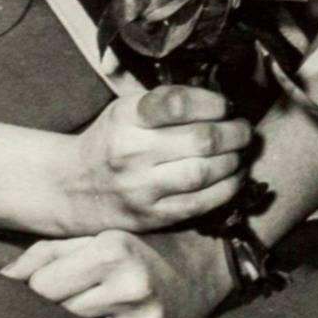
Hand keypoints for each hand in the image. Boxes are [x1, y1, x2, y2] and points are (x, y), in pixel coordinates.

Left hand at [1, 227, 237, 317]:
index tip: (46, 285)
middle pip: (56, 313)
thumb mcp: (100, 234)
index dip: (36, 287)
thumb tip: (1, 280)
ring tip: (95, 306)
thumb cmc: (146, 244)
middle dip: (56, 307)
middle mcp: (129, 285)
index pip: (41, 287)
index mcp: (113, 250)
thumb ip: (48, 252)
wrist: (212, 264)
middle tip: (73, 296)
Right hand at [47, 85, 252, 235]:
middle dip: (235, 132)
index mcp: (126, 117)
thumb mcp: (127, 108)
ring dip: (234, 160)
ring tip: (241, 152)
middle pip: (201, 139)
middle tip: (244, 130)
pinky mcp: (150, 216)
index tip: (226, 106)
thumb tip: (224, 101)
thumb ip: (168, 101)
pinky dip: (227, 188)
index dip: (213, 103)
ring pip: (204, 172)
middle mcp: (130, 152)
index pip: (177, 103)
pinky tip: (235, 176)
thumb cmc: (112, 139)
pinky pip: (200, 203)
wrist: (72, 187)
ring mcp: (140, 188)